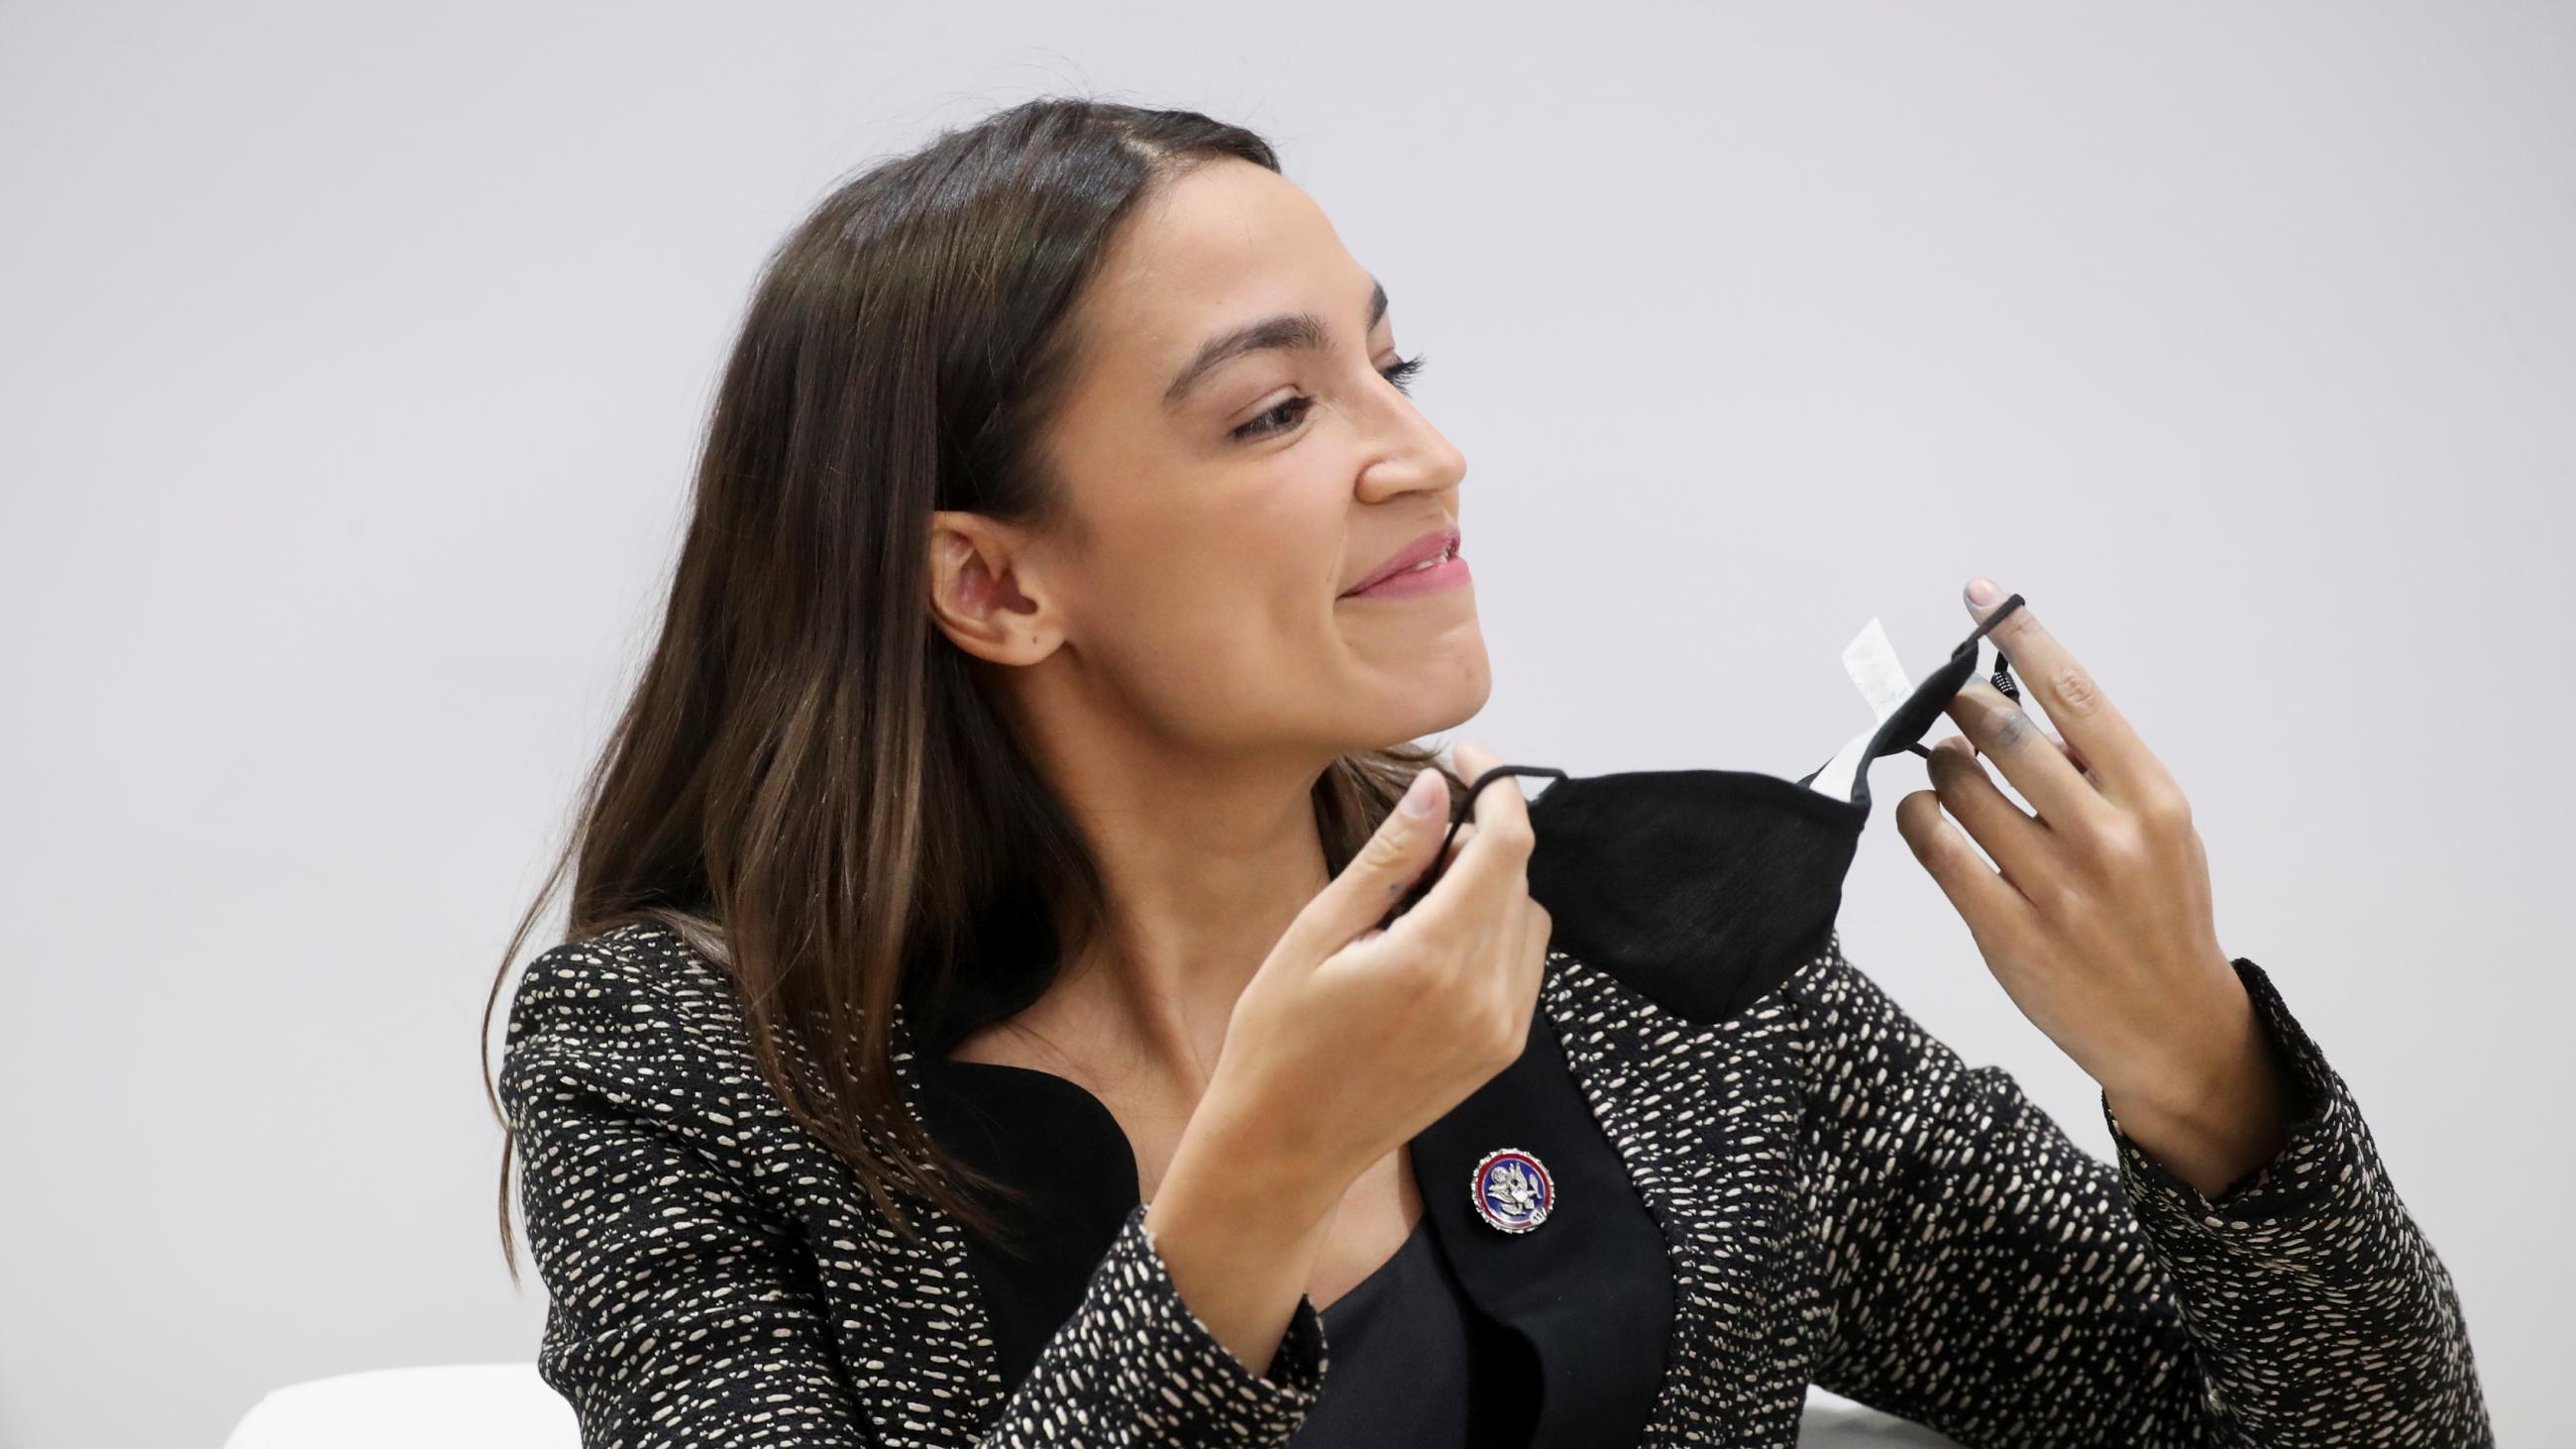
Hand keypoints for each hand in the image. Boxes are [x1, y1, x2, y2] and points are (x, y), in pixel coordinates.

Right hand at [1202, 739, 1552, 1200]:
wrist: (1283, 1150)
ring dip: (1489, 888)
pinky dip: (1494, 933)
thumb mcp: (1315, 935)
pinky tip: (1432, 945)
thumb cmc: (1277, 1042)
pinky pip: (1523, 965)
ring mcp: (1500, 1029)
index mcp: (1433, 960)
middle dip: (1479, 838)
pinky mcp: (1501, 1051)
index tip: (1465, 757)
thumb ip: (1387, 859)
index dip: (1495, 787)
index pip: (1504, 844)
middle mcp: (1483, 996)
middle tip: (1411, 845)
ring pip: (1528, 918)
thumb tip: (1437, 789)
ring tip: (1414, 905)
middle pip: (1518, 876)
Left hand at [1894, 579, 2296, 1199]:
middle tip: (1953, 707)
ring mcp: (2053, 887)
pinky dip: (1916, 818)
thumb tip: (2013, 710)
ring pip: (1958, 787)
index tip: (1980, 595)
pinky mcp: (2005, 931)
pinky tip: (1924, 816)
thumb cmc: (2160, 915)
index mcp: (2150, 798)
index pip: (2073, 695)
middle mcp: (2103, 836)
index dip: (2019, 636)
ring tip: (1949, 774)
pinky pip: (1933, 850)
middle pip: (2003, 734)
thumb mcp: (2161, 830)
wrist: (2173, 1028)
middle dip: (1964, 707)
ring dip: (1939, 767)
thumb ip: (2097, 768)